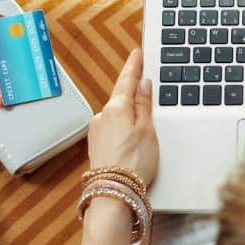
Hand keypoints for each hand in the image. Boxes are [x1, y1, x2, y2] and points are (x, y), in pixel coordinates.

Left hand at [86, 48, 158, 186]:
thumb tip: (144, 84)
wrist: (113, 192)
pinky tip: (131, 134)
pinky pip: (112, 126)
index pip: (127, 79)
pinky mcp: (96, 144)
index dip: (134, 65)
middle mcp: (102, 115)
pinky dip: (122, 124)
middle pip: (121, 95)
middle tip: (144, 78)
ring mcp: (97, 130)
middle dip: (133, 88)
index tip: (138, 52)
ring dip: (128, 109)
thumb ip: (145, 104)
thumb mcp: (147, 129)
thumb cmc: (134, 162)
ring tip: (144, 116)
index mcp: (116, 107)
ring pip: (117, 112)